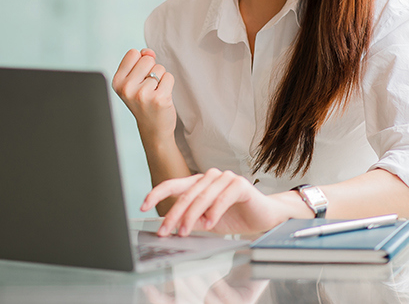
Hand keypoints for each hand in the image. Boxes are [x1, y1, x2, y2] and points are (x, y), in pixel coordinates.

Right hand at [111, 48, 176, 143]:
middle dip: (151, 70)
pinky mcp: (159, 98)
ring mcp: (142, 94)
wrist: (153, 128)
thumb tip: (149, 52)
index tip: (139, 77)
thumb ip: (139, 60)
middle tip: (148, 87)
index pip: (133, 53)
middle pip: (147, 59)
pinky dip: (168, 84)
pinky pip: (169, 77)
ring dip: (160, 79)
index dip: (140, 62)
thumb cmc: (144, 101)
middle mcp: (127, 88)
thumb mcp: (134, 80)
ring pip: (159, 68)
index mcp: (117, 82)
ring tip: (154, 93)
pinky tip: (162, 97)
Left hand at [142, 169, 311, 236]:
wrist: (265, 217)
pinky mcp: (239, 184)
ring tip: (184, 232)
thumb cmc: (236, 216)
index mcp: (199, 182)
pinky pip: (222, 198)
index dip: (156, 193)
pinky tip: (209, 225)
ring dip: (191, 217)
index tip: (142, 205)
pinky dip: (214, 212)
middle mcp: (210, 176)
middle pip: (185, 195)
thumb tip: (171, 227)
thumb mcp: (208, 221)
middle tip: (165, 231)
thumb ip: (192, 220)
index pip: (173, 185)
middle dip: (173, 215)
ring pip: (201, 197)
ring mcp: (225, 178)